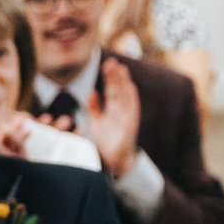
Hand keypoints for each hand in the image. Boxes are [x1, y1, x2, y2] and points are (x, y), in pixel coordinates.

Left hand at [86, 60, 142, 180]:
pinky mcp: (130, 125)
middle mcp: (121, 111)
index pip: (111, 89)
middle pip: (118, 90)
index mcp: (113, 109)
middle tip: (112, 62)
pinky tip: (130, 87)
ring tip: (121, 69)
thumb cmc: (106, 142)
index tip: (107, 64)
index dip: (110, 77)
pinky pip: (132, 109)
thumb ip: (95, 107)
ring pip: (126, 96)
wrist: (113, 161)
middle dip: (116, 76)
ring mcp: (127, 117)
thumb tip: (91, 92)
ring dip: (124, 83)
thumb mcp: (97, 122)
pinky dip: (132, 98)